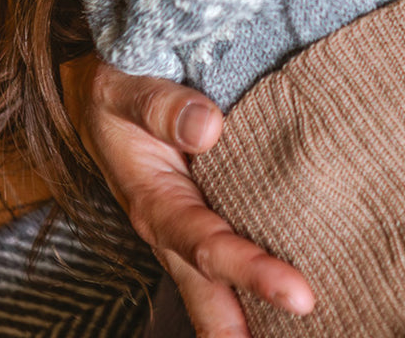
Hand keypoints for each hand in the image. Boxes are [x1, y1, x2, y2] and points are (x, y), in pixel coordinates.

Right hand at [61, 55, 314, 336]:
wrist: (95, 94)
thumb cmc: (112, 92)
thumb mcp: (123, 90)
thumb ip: (160, 106)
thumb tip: (209, 127)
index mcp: (154, 203)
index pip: (208, 247)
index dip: (253, 273)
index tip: (300, 294)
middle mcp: (171, 227)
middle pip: (214, 286)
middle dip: (256, 321)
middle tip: (309, 326)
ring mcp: (187, 225)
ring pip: (218, 285)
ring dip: (253, 316)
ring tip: (305, 332)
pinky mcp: (205, 211)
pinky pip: (227, 256)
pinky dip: (253, 283)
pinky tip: (287, 303)